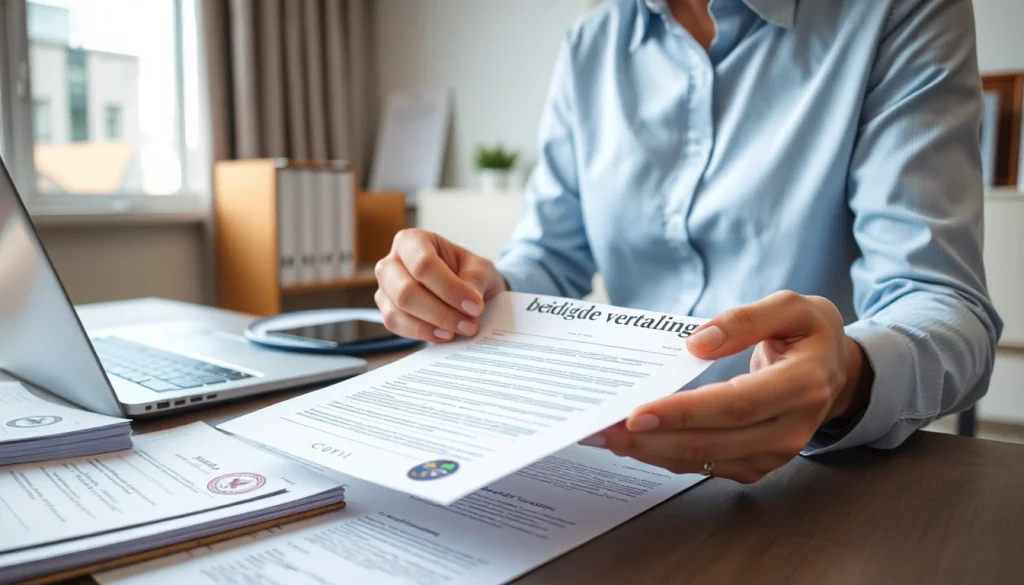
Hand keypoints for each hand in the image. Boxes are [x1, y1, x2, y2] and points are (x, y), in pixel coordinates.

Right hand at [374, 228, 506, 341]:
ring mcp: (385, 288)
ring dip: (432, 325)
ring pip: (398, 311)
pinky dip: (421, 333)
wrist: (462, 289)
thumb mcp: (480, 269)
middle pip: (407, 291)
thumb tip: (470, 303)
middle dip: (441, 312)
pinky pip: (396, 325)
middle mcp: (391, 262)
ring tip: (460, 331)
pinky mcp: (386, 310)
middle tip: (469, 324)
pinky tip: (444, 335)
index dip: (450, 288)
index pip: (424, 264)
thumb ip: (476, 281)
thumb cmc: (468, 272)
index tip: (475, 306)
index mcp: (412, 240)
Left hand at [583, 290, 871, 482]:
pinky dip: (665, 456)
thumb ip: (745, 320)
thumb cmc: (809, 334)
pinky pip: (705, 465)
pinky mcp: (757, 465)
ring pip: (704, 460)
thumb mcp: (791, 308)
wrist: (835, 373)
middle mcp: (791, 428)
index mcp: (802, 385)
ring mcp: (775, 453)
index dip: (685, 412)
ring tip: (605, 436)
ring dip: (650, 451)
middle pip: (713, 441)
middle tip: (602, 428)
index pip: (736, 406)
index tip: (638, 412)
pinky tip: (633, 442)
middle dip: (652, 438)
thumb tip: (696, 344)